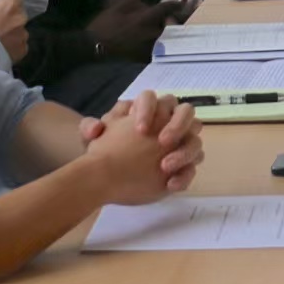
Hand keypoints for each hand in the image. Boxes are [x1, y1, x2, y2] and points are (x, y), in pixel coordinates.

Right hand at [0, 0, 29, 64]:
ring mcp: (23, 35)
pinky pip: (20, 45)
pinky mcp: (22, 51)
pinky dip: (13, 46)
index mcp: (11, 4)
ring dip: (12, 32)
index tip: (3, 3)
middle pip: (20, 12)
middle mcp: (21, 18)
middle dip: (11, 16)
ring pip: (20, 30)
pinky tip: (1, 49)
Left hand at [81, 93, 204, 204]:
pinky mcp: (181, 166)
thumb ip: (88, 128)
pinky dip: (185, 175)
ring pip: (195, 140)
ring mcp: (178, 144)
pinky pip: (193, 167)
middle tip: (164, 141)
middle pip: (185, 111)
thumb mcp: (90, 140)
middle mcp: (166, 122)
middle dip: (177, 124)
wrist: (106, 177)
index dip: (149, 110)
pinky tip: (170, 185)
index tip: (139, 130)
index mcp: (145, 110)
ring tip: (165, 167)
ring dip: (184, 151)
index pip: (152, 98)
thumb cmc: (103, 152)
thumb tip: (96, 128)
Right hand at [84, 0, 170, 58]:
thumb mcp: (115, 8)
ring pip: (165, 38)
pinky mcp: (143, 57)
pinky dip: (159, 45)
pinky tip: (156, 42)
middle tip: (170, 19)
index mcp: (144, 18)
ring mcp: (148, 47)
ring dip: (166, 33)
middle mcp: (150, 33)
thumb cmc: (104, 26)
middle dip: (171, 21)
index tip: (180, 2)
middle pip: (169, 26)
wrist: (94, 48)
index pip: (164, 8)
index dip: (173, 4)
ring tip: (164, 30)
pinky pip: (157, 50)